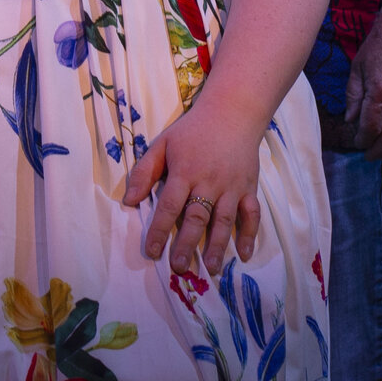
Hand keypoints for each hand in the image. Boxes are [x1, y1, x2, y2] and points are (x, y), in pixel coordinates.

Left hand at [123, 98, 266, 275]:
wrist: (233, 111)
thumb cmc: (193, 130)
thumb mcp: (163, 143)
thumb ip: (145, 172)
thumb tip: (129, 200)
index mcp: (185, 171)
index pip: (170, 205)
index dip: (159, 230)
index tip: (151, 252)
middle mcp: (209, 181)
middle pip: (197, 217)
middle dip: (186, 244)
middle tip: (179, 268)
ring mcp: (232, 186)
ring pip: (224, 220)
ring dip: (216, 246)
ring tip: (209, 269)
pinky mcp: (249, 187)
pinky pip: (252, 214)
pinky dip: (249, 234)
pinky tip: (243, 254)